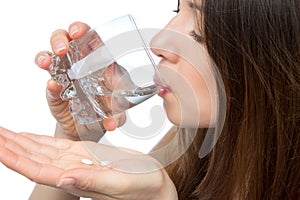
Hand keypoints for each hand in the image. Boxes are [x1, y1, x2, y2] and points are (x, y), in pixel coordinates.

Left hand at [0, 127, 177, 199]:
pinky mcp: (85, 155)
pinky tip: (26, 136)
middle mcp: (71, 172)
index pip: (36, 169)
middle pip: (32, 158)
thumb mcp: (121, 184)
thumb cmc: (143, 187)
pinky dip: (38, 140)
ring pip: (40, 151)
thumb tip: (64, 179)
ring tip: (1, 131)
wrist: (153, 186)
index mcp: (77, 180)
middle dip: (9, 145)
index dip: (14, 157)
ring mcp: (77, 162)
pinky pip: (56, 147)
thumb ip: (93, 183)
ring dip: (19, 141)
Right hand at [34, 22, 123, 139]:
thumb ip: (118, 115)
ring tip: (48, 62)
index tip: (78, 32)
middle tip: (62, 48)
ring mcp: (65, 77)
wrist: (91, 129)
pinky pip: (49, 85)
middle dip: (61, 39)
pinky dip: (50, 85)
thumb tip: (114, 123)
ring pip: (51, 57)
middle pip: (66, 41)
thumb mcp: (117, 111)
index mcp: (98, 61)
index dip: (82, 30)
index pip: (89, 38)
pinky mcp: (55, 93)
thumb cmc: (107, 110)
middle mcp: (79, 64)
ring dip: (47, 56)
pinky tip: (53, 86)